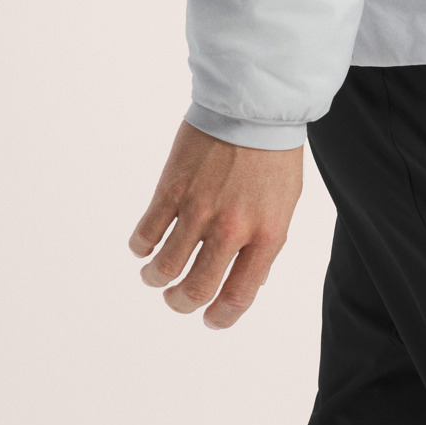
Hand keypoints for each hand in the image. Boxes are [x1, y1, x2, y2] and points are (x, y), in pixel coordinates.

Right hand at [128, 120, 302, 327]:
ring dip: (155, 278)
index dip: (221, 317)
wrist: (254, 104)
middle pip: (195, 290)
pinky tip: (145, 244)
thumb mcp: (284, 205)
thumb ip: (265, 245)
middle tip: (176, 299)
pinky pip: (146, 233)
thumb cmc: (273, 155)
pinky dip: (141, 246)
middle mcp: (231, 227)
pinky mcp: (171, 188)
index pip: (239, 296)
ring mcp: (198, 209)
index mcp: (266, 234)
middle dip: (181, 303)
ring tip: (155, 274)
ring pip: (164, 268)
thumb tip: (245, 284)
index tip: (210, 320)